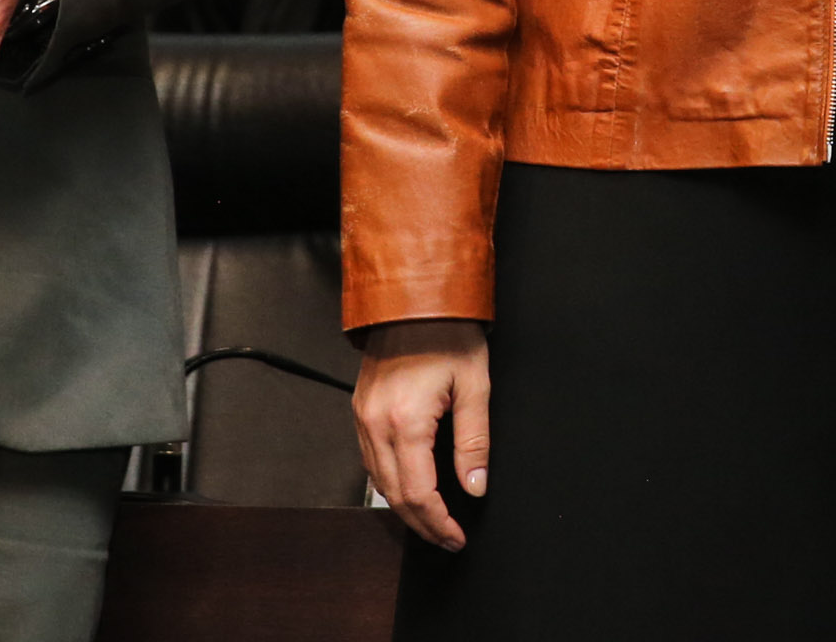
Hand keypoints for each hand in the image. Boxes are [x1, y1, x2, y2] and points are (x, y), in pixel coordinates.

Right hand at [354, 319, 489, 551]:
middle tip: (446, 537)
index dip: (438, 522)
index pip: (418, 493)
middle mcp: (376, 424)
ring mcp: (363, 417)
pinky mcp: (360, 409)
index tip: (456, 536)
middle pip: (393, 495)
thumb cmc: (449, 334)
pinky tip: (410, 486)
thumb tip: (475, 486)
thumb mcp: (475, 386)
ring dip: (404, 506)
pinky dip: (389, 481)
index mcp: (405, 421)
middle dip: (421, 523)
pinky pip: (370, 459)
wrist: (415, 298)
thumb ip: (474, 443)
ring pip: (377, 481)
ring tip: (432, 520)